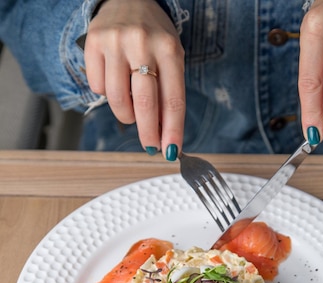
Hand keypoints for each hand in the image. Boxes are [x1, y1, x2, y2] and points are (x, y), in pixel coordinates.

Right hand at [84, 0, 184, 158]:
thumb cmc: (154, 35)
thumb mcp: (171, 57)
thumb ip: (168, 93)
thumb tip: (163, 134)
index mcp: (169, 50)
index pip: (173, 100)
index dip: (172, 131)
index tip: (171, 152)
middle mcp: (142, 44)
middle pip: (145, 104)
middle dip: (148, 133)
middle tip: (151, 146)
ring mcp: (116, 43)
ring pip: (118, 101)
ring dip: (127, 115)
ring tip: (132, 108)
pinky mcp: (93, 43)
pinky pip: (98, 87)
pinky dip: (107, 93)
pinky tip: (115, 81)